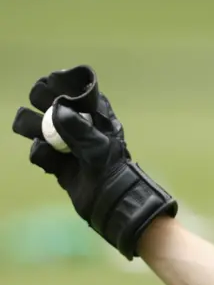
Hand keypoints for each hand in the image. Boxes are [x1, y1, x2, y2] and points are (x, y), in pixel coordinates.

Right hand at [11, 65, 177, 258]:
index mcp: (98, 115)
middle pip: (53, 103)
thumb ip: (77, 128)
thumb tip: (56, 110)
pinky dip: (41, 154)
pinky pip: (41, 152)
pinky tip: (49, 160)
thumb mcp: (97, 146)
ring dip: (32, 125)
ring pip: (40, 126)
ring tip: (32, 129)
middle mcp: (81, 125)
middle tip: (41, 106)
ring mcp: (67, 144)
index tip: (52, 83)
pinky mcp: (58, 163)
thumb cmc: (111, 168)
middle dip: (43, 101)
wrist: (110, 200)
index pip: (80, 90)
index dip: (64, 83)